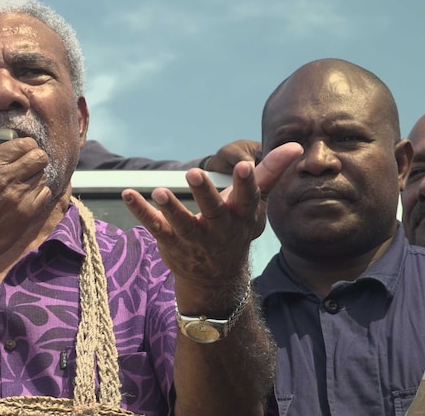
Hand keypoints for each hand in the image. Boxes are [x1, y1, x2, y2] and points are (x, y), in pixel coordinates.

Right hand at [0, 120, 53, 272]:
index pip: (22, 144)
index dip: (25, 145)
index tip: (22, 149)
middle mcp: (5, 178)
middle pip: (39, 157)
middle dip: (35, 157)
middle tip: (28, 163)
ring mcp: (17, 198)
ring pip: (43, 175)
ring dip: (36, 175)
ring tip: (26, 179)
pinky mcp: (24, 215)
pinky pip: (44, 195)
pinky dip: (39, 193)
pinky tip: (28, 195)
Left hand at [123, 142, 300, 304]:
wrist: (216, 278)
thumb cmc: (235, 228)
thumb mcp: (253, 204)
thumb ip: (269, 174)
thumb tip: (296, 147)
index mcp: (240, 216)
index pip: (247, 198)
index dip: (246, 183)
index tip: (243, 165)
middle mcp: (218, 228)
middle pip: (213, 210)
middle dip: (204, 192)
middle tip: (194, 172)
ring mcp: (193, 238)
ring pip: (182, 223)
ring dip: (171, 207)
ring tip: (159, 190)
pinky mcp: (171, 243)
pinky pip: (155, 227)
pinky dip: (140, 212)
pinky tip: (128, 194)